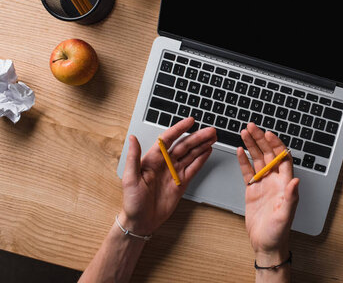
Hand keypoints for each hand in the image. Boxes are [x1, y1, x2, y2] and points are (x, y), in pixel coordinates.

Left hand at [120, 117, 216, 234]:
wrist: (141, 221)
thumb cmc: (132, 202)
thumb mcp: (130, 179)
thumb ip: (133, 157)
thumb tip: (132, 138)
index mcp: (152, 159)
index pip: (168, 139)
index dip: (179, 129)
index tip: (190, 121)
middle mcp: (165, 163)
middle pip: (184, 146)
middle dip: (197, 137)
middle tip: (210, 130)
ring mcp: (174, 172)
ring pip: (191, 155)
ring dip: (202, 146)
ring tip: (213, 137)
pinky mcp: (181, 183)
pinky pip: (193, 168)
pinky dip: (201, 159)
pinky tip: (208, 151)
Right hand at [236, 123, 299, 264]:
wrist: (266, 244)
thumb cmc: (278, 233)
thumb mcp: (285, 216)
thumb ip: (291, 197)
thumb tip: (296, 181)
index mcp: (285, 184)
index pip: (282, 158)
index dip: (276, 145)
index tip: (268, 134)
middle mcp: (275, 180)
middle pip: (269, 154)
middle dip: (260, 139)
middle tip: (252, 126)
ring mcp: (264, 184)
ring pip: (258, 159)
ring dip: (252, 145)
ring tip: (244, 132)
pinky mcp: (253, 190)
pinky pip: (248, 171)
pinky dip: (244, 160)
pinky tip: (240, 150)